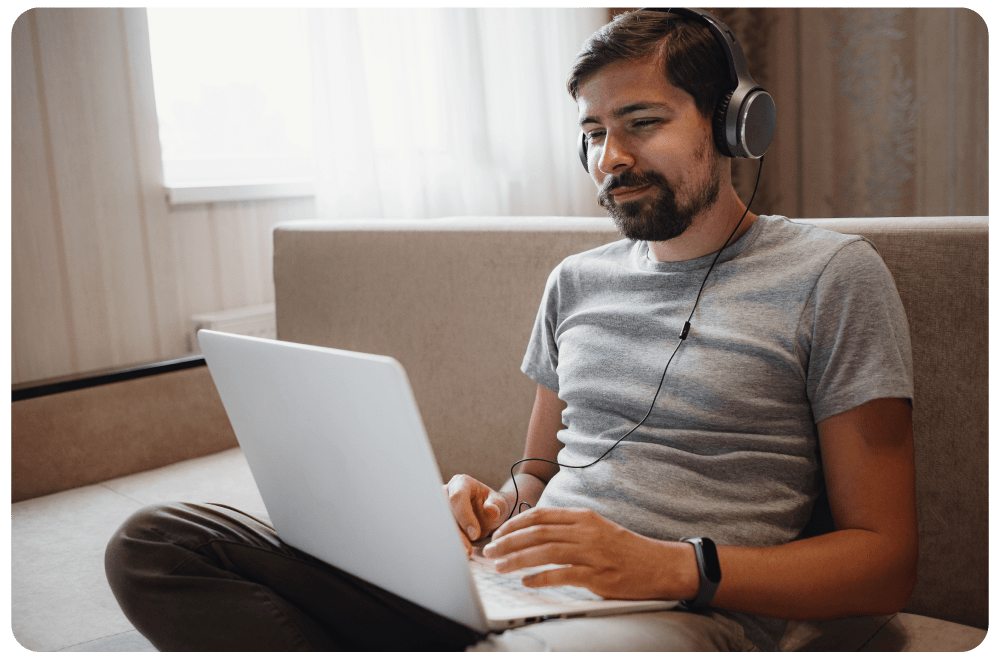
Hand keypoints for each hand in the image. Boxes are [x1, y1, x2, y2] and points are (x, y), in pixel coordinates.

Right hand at [443, 474, 509, 555]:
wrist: (487, 515)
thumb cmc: (492, 507)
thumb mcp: (499, 505)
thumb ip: (496, 506)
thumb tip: (491, 511)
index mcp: (461, 483)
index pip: (457, 497)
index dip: (464, 516)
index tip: (475, 534)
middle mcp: (446, 491)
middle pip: (444, 511)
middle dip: (455, 532)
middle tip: (467, 550)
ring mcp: (439, 505)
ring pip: (439, 523)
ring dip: (450, 540)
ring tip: (463, 554)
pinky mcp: (437, 519)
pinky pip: (438, 531)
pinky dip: (447, 543)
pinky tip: (455, 554)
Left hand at [482, 507, 698, 600]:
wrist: (660, 565)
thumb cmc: (626, 550)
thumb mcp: (597, 529)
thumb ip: (569, 528)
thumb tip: (536, 533)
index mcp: (583, 517)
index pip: (540, 515)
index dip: (514, 524)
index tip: (499, 533)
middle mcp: (586, 531)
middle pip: (537, 533)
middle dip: (508, 542)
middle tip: (490, 551)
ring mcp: (592, 553)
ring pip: (544, 552)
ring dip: (517, 559)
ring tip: (500, 566)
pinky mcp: (597, 576)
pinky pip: (561, 575)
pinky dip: (540, 578)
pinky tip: (526, 582)